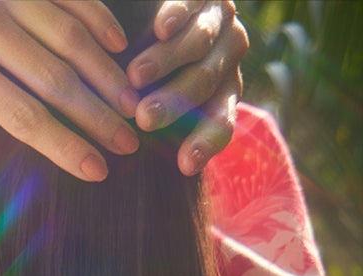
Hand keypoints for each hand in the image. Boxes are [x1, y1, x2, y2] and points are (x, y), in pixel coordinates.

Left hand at [0, 1, 142, 203]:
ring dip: (105, 68)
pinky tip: (116, 42)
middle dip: (98, 112)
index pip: (22, 115)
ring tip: (132, 99)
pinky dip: (94, 15)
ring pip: (68, 31)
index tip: (96, 168)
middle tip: (130, 139)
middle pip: (56, 77)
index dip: (63, 145)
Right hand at [126, 0, 247, 173]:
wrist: (174, 17)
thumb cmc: (158, 77)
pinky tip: (160, 29)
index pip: (222, 122)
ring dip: (166, 62)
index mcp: (224, 92)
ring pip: (199, 43)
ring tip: (135, 76)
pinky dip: (177, 16)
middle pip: (205, 82)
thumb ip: (159, 129)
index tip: (183, 166)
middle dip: (174, 101)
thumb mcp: (163, 106)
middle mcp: (228, 56)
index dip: (205, 143)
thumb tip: (143, 172)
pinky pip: (191, 5)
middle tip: (144, 117)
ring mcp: (219, 21)